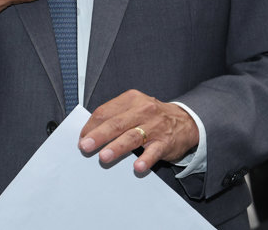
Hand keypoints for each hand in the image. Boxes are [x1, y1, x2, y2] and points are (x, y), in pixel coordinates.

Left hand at [78, 89, 199, 172]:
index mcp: (130, 99)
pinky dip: (145, 159)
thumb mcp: (134, 108)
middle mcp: (143, 110)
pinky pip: (154, 151)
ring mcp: (155, 126)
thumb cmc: (151, 116)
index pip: (106, 111)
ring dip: (117, 147)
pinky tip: (137, 167)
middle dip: (99, 135)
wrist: (185, 120)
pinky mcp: (165, 142)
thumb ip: (114, 116)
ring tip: (104, 157)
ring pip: (132, 137)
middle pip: (116, 123)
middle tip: (85, 146)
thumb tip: (89, 132)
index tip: (81, 138)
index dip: (91, 125)